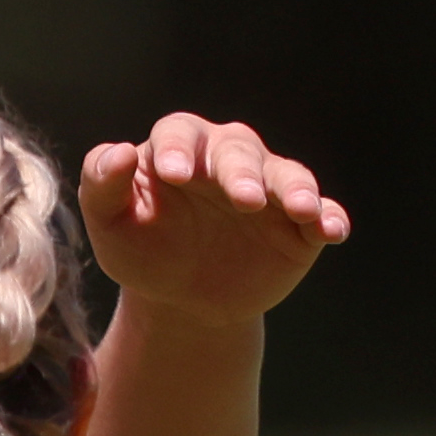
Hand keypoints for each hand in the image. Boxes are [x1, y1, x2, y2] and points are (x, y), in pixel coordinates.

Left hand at [83, 111, 349, 321]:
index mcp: (180, 149)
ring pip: (287, 176)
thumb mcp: (111, 224)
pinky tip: (332, 231)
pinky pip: (321, 213)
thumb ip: (102, 185)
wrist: (181, 301)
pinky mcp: (299, 224)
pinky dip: (328, 218)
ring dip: (295, 190)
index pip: (180, 134)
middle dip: (242, 173)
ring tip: (298, 209)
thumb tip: (119, 153)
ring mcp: (269, 189)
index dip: (178, 150)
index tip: (174, 174)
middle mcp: (229, 159)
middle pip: (239, 151)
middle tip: (242, 199)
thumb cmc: (141, 250)